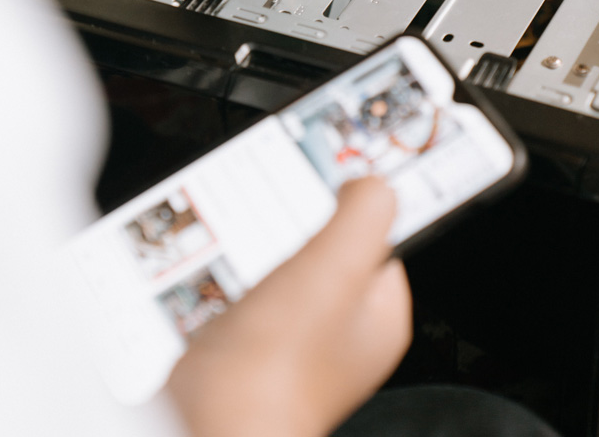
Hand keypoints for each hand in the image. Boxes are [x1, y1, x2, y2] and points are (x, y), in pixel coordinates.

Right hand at [167, 177, 411, 436]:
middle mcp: (345, 337)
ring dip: (268, 258)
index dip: (356, 213)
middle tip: (285, 226)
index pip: (381, 243)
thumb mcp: (338, 261)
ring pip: (289, 274)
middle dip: (304, 234)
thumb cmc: (279, 360)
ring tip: (257, 256)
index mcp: (380, 318)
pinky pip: (256, 298)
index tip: (332, 188)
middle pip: (331, 255)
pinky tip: (233, 284)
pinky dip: (243, 284)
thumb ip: (365, 212)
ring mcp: (300, 346)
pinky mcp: (257, 351)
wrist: (216, 417)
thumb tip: (372, 184)